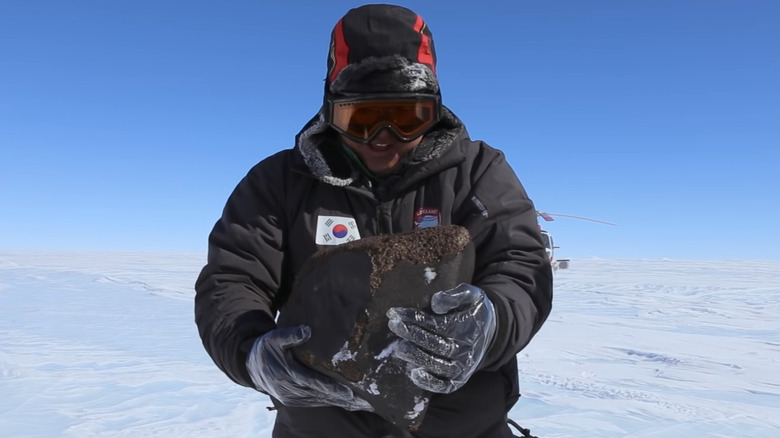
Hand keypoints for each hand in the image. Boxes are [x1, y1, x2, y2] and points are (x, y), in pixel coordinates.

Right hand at [246, 325, 371, 410]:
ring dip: (338, 403)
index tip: (349, 392)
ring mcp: (291, 397)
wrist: (252, 365)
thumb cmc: (267, 348)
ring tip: (359, 404)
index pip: (313, 383)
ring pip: (318, 401)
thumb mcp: (275, 338)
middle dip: (342, 400)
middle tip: (363, 402)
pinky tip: (343, 403)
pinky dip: (328, 402)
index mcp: (287, 373)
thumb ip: (290, 335)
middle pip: (320, 396)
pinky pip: (313, 403)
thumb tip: (307, 330)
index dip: (331, 388)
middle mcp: (290, 389)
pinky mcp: (292, 400)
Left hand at [387, 283, 496, 393]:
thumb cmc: (473, 309)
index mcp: (467, 327)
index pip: (437, 324)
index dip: (414, 318)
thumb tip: (435, 303)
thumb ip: (456, 295)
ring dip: (417, 357)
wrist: (489, 330)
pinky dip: (430, 383)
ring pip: (438, 365)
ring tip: (399, 347)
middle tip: (393, 325)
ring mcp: (462, 366)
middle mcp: (465, 349)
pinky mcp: (459, 379)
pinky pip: (445, 386)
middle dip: (411, 334)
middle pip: (435, 344)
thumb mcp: (472, 295)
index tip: (395, 313)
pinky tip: (414, 374)